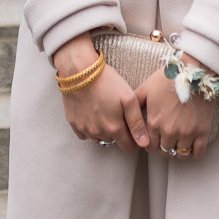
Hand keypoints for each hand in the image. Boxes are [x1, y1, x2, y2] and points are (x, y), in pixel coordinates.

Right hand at [53, 33, 148, 153]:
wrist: (79, 71)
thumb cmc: (106, 82)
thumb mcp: (128, 98)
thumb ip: (137, 123)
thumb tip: (144, 143)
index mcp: (114, 128)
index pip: (128, 147)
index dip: (133, 139)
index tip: (133, 128)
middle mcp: (98, 133)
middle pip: (114, 141)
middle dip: (118, 132)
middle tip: (118, 113)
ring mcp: (84, 129)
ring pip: (99, 138)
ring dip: (104, 130)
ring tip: (105, 111)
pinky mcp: (73, 123)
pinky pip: (84, 133)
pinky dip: (90, 127)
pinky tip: (92, 112)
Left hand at [135, 54, 214, 159]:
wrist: (193, 71)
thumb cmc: (168, 78)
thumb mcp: (146, 88)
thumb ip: (135, 104)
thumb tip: (126, 113)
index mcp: (154, 123)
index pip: (149, 147)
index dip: (151, 144)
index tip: (155, 139)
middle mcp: (169, 131)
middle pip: (165, 151)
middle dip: (164, 146)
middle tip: (167, 139)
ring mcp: (186, 132)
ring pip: (180, 154)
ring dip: (178, 149)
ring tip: (179, 141)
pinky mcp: (202, 131)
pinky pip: (198, 152)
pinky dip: (194, 152)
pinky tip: (192, 145)